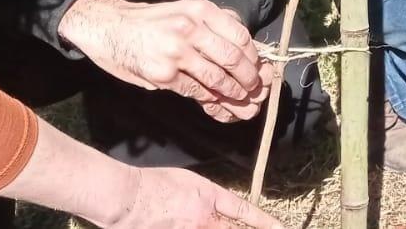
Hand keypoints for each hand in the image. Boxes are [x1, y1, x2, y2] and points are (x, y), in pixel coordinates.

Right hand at [58, 0, 271, 121]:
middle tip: (255, 89)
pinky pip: (197, 91)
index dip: (253, 56)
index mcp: (199, 9)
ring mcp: (176, 52)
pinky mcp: (164, 75)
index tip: (258, 67)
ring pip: (218, 79)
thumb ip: (211, 26)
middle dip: (249, 78)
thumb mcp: (183, 11)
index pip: (240, 35)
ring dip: (234, 94)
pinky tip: (217, 103)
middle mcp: (190, 28)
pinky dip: (211, 100)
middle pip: (234, 58)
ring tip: (241, 100)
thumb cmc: (150, 21)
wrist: (110, 28)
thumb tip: (245, 48)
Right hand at [112, 167, 284, 228]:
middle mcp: (203, 219)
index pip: (242, 210)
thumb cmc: (151, 184)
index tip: (281, 228)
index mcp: (207, 197)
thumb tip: (218, 210)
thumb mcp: (185, 181)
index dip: (263, 221)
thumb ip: (205, 197)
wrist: (125, 197)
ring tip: (216, 225)